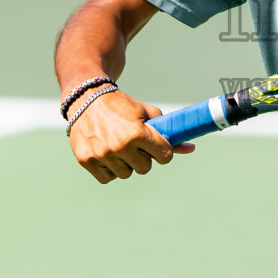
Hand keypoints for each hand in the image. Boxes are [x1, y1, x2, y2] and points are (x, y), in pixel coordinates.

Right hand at [68, 88, 194, 182]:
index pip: (164, 156)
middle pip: (145, 168)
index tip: (158, 148)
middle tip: (135, 145)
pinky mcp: (86, 160)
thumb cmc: (122, 106)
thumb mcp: (147, 113)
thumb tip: (191, 148)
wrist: (87, 100)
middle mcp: (120, 146)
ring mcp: (102, 155)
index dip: (163, 152)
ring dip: (126, 164)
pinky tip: (107, 154)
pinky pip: (107, 178)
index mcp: (138, 133)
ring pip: (126, 174)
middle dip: (144, 157)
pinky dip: (109, 170)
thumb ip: (167, 131)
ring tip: (119, 147)